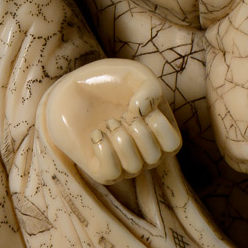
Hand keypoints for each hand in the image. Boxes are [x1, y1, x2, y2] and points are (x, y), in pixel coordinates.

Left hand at [42, 60, 182, 183]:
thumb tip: (144, 113)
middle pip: (155, 157)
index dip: (158, 124)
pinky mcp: (101, 171)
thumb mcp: (136, 76)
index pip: (173, 144)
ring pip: (134, 166)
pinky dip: (103, 149)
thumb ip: (150, 88)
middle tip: (120, 114)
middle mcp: (145, 153)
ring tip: (108, 122)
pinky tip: (96, 134)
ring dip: (119, 138)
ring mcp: (124, 165)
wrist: (73, 89)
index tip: (139, 106)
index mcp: (159, 133)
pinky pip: (111, 172)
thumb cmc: (109, 83)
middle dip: (136, 130)